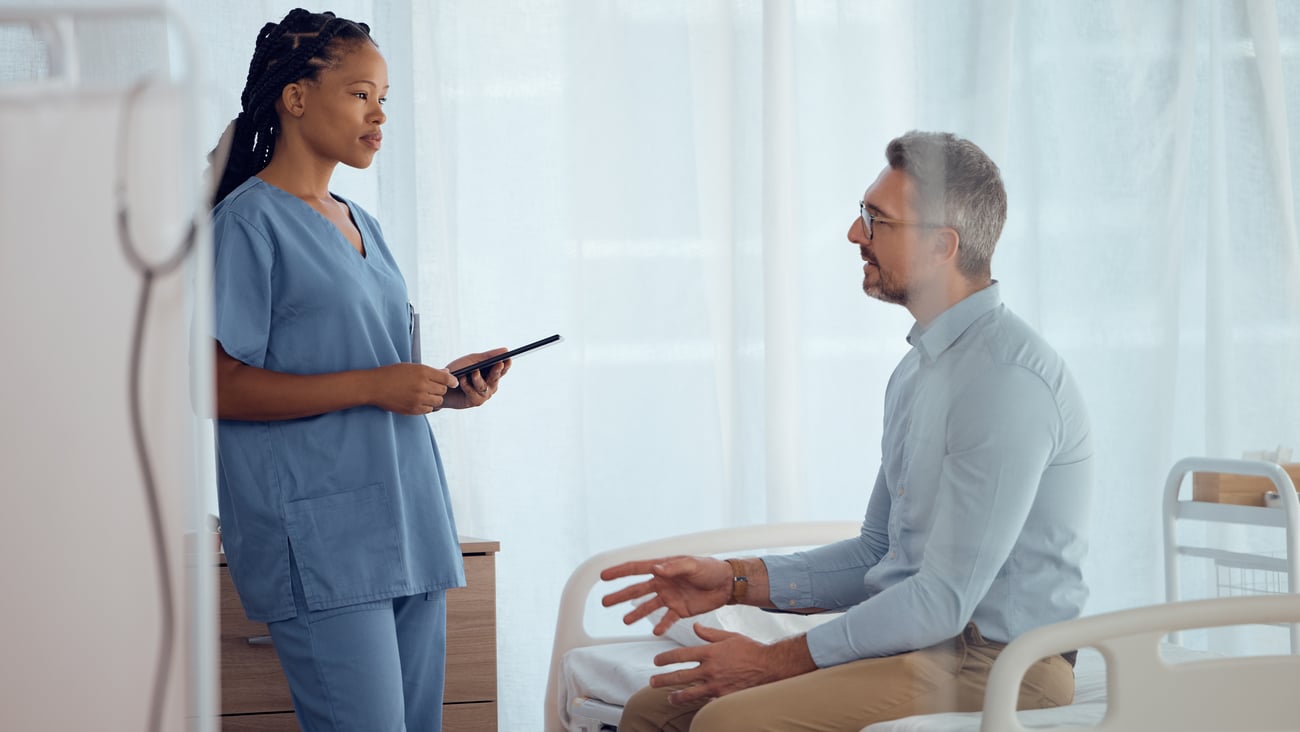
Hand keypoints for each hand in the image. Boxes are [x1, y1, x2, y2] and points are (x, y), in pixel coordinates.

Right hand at [368, 362, 458, 414]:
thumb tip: (447, 374)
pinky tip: (420, 401)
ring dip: (434, 398)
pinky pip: (429, 410)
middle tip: (432, 386)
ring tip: (425, 394)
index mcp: (422, 372)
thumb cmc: (392, 374)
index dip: (452, 381)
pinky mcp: (413, 409)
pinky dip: (427, 406)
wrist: (374, 386)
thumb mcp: (411, 367)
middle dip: (440, 388)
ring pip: (438, 401)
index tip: (453, 382)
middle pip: (443, 390)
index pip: (446, 378)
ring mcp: (418, 399)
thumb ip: (430, 371)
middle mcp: (422, 386)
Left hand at [439, 348, 509, 408]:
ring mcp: (483, 395)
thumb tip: (506, 350)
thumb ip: (488, 356)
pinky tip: (462, 379)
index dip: (506, 364)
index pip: (502, 369)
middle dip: (497, 371)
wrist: (441, 385)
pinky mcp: (474, 402)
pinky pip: (474, 393)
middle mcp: (490, 385)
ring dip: (478, 379)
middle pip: (496, 378)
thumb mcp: (472, 360)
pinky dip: (467, 385)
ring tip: (473, 372)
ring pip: (484, 386)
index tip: (508, 358)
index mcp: (491, 374)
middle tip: (499, 364)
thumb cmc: (457, 371)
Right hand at [600, 556, 731, 634]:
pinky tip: (656, 632)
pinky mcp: (680, 610)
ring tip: (625, 620)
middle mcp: (663, 582)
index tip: (603, 575)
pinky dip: (661, 626)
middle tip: (604, 602)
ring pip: (648, 606)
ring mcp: (670, 597)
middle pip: (637, 590)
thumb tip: (655, 570)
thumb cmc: (710, 569)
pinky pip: (667, 619)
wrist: (727, 584)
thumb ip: (674, 568)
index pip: (637, 569)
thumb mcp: (693, 565)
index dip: (619, 572)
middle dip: (620, 595)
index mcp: (664, 568)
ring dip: (636, 613)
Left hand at [648, 626, 812, 703]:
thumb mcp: (729, 636)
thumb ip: (709, 633)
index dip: (665, 658)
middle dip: (663, 679)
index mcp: (710, 652)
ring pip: (690, 693)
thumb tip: (695, 627)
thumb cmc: (750, 649)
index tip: (657, 661)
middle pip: (680, 676)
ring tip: (669, 697)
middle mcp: (710, 669)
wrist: (770, 666)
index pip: (681, 655)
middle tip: (652, 682)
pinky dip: (697, 703)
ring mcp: (717, 685)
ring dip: (676, 696)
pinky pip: (706, 702)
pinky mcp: (724, 697)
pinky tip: (691, 704)